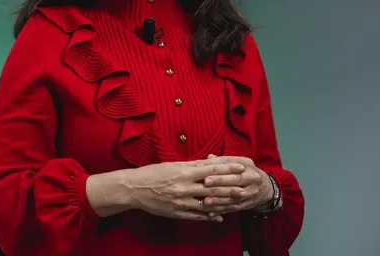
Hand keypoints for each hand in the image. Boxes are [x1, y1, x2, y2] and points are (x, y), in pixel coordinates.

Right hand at [127, 158, 246, 221]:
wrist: (133, 189)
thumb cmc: (152, 174)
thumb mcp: (171, 165)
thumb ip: (191, 165)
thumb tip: (208, 162)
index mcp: (183, 173)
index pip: (210, 170)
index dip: (227, 169)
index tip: (240, 167)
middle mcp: (184, 188)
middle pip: (212, 188)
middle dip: (230, 188)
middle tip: (245, 188)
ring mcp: (181, 202)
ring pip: (207, 204)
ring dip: (224, 204)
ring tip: (237, 202)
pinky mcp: (177, 212)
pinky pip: (197, 216)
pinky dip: (209, 217)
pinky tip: (220, 217)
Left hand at [200, 155, 273, 214]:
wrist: (264, 188)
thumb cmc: (245, 172)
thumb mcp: (238, 163)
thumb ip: (223, 162)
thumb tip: (208, 157)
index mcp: (247, 165)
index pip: (232, 165)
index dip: (219, 168)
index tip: (206, 170)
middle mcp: (252, 178)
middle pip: (235, 180)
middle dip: (219, 181)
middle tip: (205, 183)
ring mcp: (251, 193)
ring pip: (233, 197)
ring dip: (219, 200)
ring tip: (206, 201)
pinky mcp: (247, 204)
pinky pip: (233, 208)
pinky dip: (221, 210)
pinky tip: (210, 212)